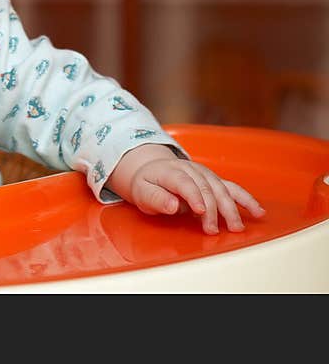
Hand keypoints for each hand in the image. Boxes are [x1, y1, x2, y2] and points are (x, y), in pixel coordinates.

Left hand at [107, 143, 265, 233]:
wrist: (151, 170)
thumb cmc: (146, 184)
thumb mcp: (142, 191)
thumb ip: (155, 198)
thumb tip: (173, 206)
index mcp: (170, 171)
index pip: (185, 183)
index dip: (194, 196)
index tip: (201, 212)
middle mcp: (190, 170)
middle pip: (206, 188)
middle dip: (212, 210)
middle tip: (212, 230)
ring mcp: (204, 174)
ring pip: (221, 188)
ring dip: (231, 208)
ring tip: (237, 227)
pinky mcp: (214, 180)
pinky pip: (232, 188)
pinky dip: (245, 199)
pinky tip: (258, 211)